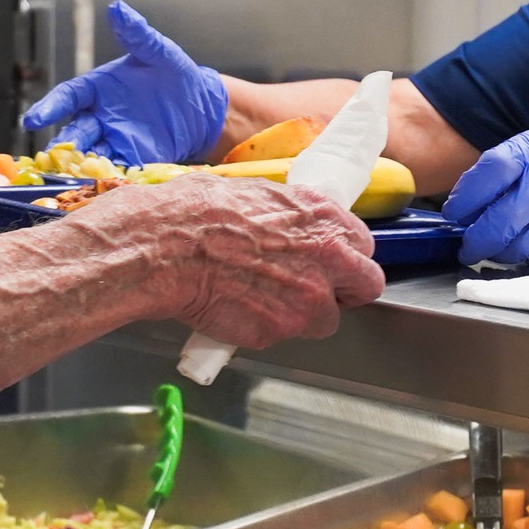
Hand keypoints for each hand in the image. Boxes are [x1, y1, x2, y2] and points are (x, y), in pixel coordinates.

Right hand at [22, 1, 228, 163]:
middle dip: (65, 144)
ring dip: (83, 165)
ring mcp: (114, 139)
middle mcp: (99, 116)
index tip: (33, 119)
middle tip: (55, 155)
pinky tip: (107, 181)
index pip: (68, 97)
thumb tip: (117, 8)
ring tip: (77, 173)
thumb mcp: (156, 51)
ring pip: (91, 154)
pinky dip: (109, 174)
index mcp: (97, 88)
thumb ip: (136, 34)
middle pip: (75, 131)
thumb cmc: (174, 74)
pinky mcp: (132, 158)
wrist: (200, 107)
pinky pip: (116, 168)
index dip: (50, 107)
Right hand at [81, 173, 383, 348]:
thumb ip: (285, 214)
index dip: (344, 255)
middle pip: (367, 284)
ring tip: (265, 302)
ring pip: (326, 320)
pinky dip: (266, 328)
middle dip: (345, 290)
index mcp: (320, 216)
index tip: (330, 260)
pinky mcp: (280, 330)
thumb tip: (284, 223)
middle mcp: (326, 257)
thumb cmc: (193, 212)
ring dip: (303, 315)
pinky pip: (284, 336)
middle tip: (315, 289)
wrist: (161, 247)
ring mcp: (306, 298)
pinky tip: (240, 310)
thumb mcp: (250, 193)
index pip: (362, 243)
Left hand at [442, 130, 528, 267]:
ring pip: (519, 247)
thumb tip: (460, 208)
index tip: (454, 214)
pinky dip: (528, 257)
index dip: (465, 199)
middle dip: (476, 240)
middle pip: (502, 220)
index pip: (489, 174)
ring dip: (499, 254)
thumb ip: (495, 175)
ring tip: (495, 248)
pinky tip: (527, 247)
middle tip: (466, 248)